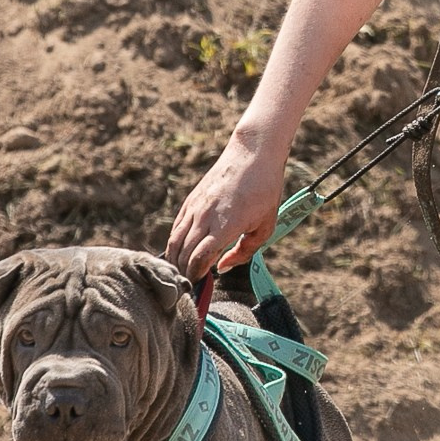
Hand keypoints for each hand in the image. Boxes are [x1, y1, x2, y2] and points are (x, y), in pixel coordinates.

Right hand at [164, 128, 288, 279]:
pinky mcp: (191, 200)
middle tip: (188, 287)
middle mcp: (206, 217)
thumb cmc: (265, 190)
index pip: (200, 258)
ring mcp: (196, 207)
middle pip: (184, 253)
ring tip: (180, 274)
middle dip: (184, 273)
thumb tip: (223, 267)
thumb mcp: (265, 226)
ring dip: (175, 260)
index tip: (199, 286)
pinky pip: (177, 227)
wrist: (253, 154)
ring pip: (175, 241)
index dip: (196, 275)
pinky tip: (178, 253)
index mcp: (226, 225)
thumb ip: (244, 251)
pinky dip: (174, 243)